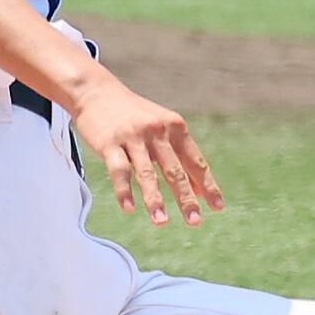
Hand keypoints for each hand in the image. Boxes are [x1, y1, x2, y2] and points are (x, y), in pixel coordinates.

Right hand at [68, 73, 225, 226]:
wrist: (96, 92)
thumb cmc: (134, 116)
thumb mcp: (162, 129)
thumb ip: (181, 157)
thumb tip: (202, 189)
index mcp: (175, 128)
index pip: (195, 161)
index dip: (207, 185)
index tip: (217, 207)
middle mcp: (157, 131)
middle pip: (174, 170)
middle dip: (186, 198)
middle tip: (195, 221)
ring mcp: (133, 137)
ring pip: (147, 173)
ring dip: (154, 200)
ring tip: (161, 222)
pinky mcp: (110, 143)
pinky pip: (118, 170)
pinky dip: (124, 191)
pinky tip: (129, 208)